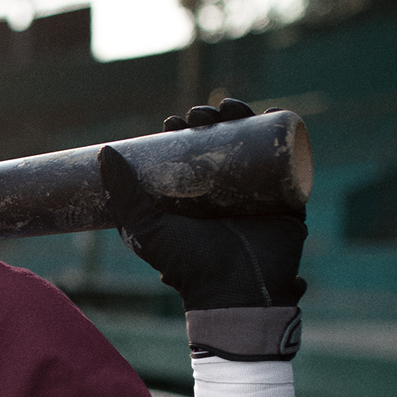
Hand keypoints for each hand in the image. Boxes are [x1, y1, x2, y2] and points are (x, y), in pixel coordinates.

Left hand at [99, 99, 306, 311]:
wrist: (231, 290)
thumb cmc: (185, 264)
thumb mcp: (146, 227)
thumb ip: (124, 195)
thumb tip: (106, 152)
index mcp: (194, 200)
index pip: (188, 157)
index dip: (182, 134)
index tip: (171, 122)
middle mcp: (225, 195)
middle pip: (221, 146)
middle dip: (211, 122)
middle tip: (198, 113)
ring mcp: (257, 196)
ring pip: (253, 147)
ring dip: (243, 119)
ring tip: (228, 106)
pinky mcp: (286, 199)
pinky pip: (290, 163)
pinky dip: (285, 135)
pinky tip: (273, 112)